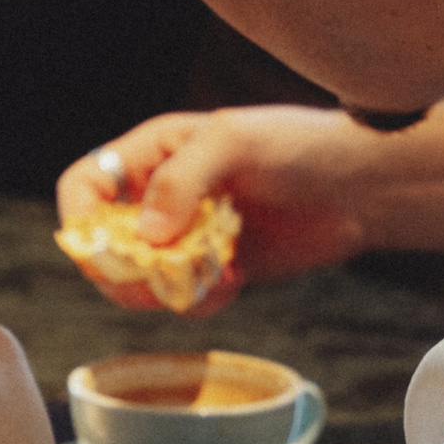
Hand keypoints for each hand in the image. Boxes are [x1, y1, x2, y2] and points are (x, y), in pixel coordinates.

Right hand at [56, 106, 372, 313]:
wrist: (361, 186)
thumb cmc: (300, 145)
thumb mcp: (236, 141)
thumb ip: (182, 179)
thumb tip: (146, 234)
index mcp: (152, 153)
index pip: (85, 187)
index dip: (81, 221)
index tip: (108, 251)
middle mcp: (160, 195)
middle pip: (103, 247)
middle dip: (127, 272)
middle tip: (165, 278)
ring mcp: (186, 236)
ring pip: (139, 282)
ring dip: (167, 292)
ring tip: (216, 276)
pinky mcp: (215, 268)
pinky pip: (181, 300)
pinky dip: (200, 302)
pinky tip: (237, 282)